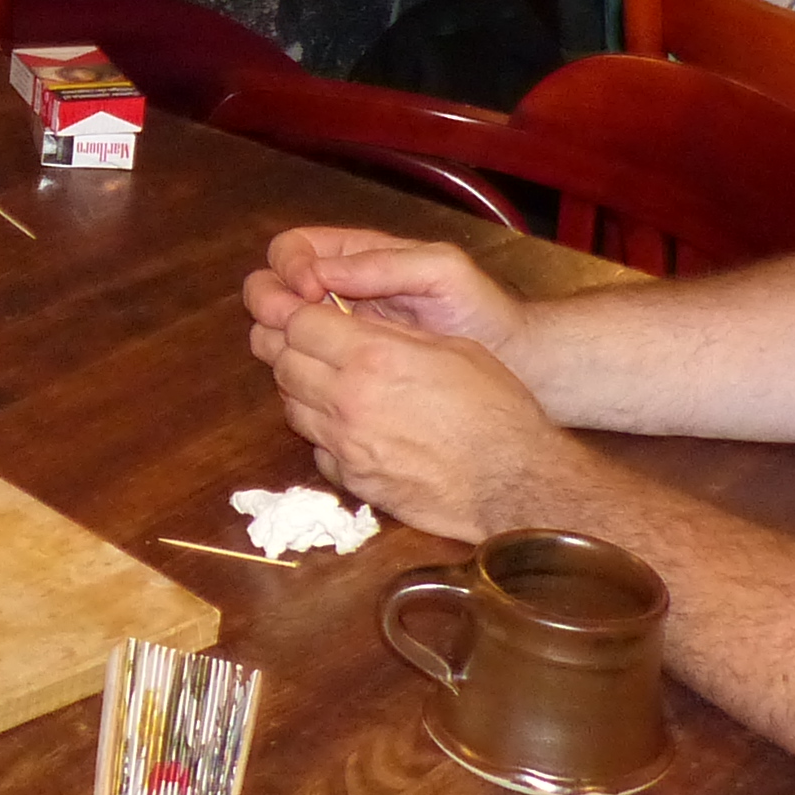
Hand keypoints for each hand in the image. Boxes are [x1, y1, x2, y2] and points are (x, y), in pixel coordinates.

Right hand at [244, 226, 523, 363]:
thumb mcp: (441, 272)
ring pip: (277, 331)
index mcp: (354, 258)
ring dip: (278, 340)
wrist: (512, 365)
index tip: (310, 291)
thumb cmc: (482, 311)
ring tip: (307, 356)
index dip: (289, 267)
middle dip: (270, 303)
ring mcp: (339, 336)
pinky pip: (301, 369)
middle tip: (292, 326)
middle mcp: (337, 294)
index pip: (291, 249)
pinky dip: (296, 372)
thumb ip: (384, 264)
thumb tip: (320, 274)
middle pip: (270, 288)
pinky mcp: (345, 374)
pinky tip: (321, 384)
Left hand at [255, 289, 562, 544]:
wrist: (513, 482)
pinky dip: (321, 433)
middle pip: (282, 362)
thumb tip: (353, 322)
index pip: (298, 323)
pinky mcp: (352, 480)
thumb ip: (392, 334)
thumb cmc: (495, 409)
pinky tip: (348, 426)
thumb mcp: (451, 348)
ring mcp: (345, 444)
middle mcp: (348, 399)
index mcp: (373, 356)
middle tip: (308, 343)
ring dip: (301, 389)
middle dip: (289, 347)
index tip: (309, 312)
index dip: (298, 313)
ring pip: (290, 405)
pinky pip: (315, 447)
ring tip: (328, 381)